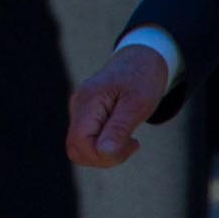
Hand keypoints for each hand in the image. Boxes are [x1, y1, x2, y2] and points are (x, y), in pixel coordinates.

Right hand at [66, 44, 169, 166]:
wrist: (141, 59)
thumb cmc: (142, 80)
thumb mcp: (138, 105)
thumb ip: (119, 129)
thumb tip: (102, 153)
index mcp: (88, 102)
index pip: (80, 144)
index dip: (105, 155)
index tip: (134, 144)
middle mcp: (77, 106)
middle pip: (76, 149)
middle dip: (105, 158)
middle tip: (132, 144)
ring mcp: (79, 110)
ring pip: (81, 148)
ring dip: (106, 153)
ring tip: (129, 139)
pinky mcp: (85, 114)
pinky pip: (87, 140)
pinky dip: (105, 145)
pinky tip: (123, 134)